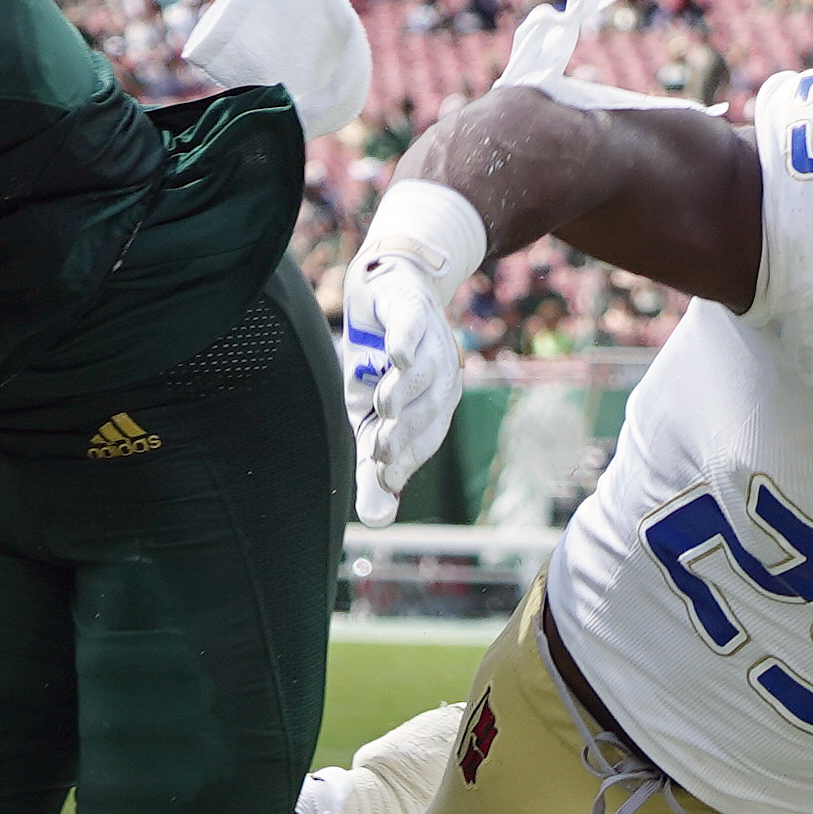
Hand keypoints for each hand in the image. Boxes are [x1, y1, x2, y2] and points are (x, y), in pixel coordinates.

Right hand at [340, 249, 463, 528]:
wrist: (386, 290)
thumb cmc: (379, 362)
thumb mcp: (371, 416)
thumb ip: (374, 464)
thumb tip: (377, 523)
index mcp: (434, 406)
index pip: (425, 439)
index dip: (406, 460)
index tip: (384, 478)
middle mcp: (440, 376)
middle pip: (426, 410)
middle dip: (403, 433)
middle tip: (379, 453)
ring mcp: (429, 342)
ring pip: (421, 370)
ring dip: (404, 389)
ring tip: (383, 407)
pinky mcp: (411, 309)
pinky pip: (412, 326)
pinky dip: (406, 340)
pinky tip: (397, 354)